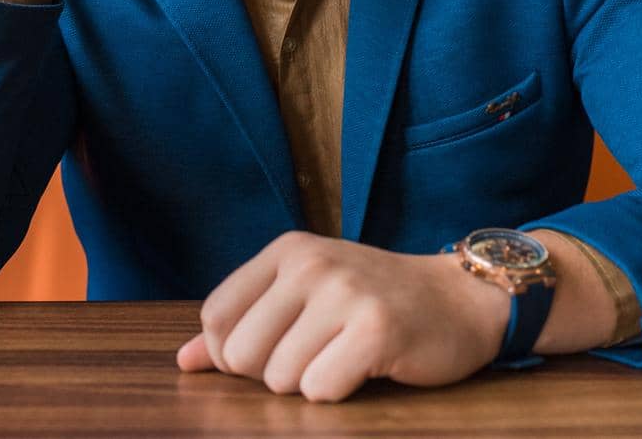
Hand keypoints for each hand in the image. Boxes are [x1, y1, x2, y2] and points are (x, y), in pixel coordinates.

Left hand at [175, 231, 511, 402]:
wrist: (459, 300)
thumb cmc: (372, 301)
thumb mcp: (304, 296)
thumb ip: (243, 323)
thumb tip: (183, 362)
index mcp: (287, 249)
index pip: (215, 317)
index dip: (230, 353)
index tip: (271, 351)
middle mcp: (312, 263)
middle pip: (240, 353)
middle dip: (270, 374)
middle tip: (314, 356)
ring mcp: (346, 294)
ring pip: (280, 378)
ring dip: (309, 384)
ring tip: (342, 357)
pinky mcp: (377, 330)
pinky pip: (320, 390)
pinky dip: (337, 392)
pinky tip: (363, 369)